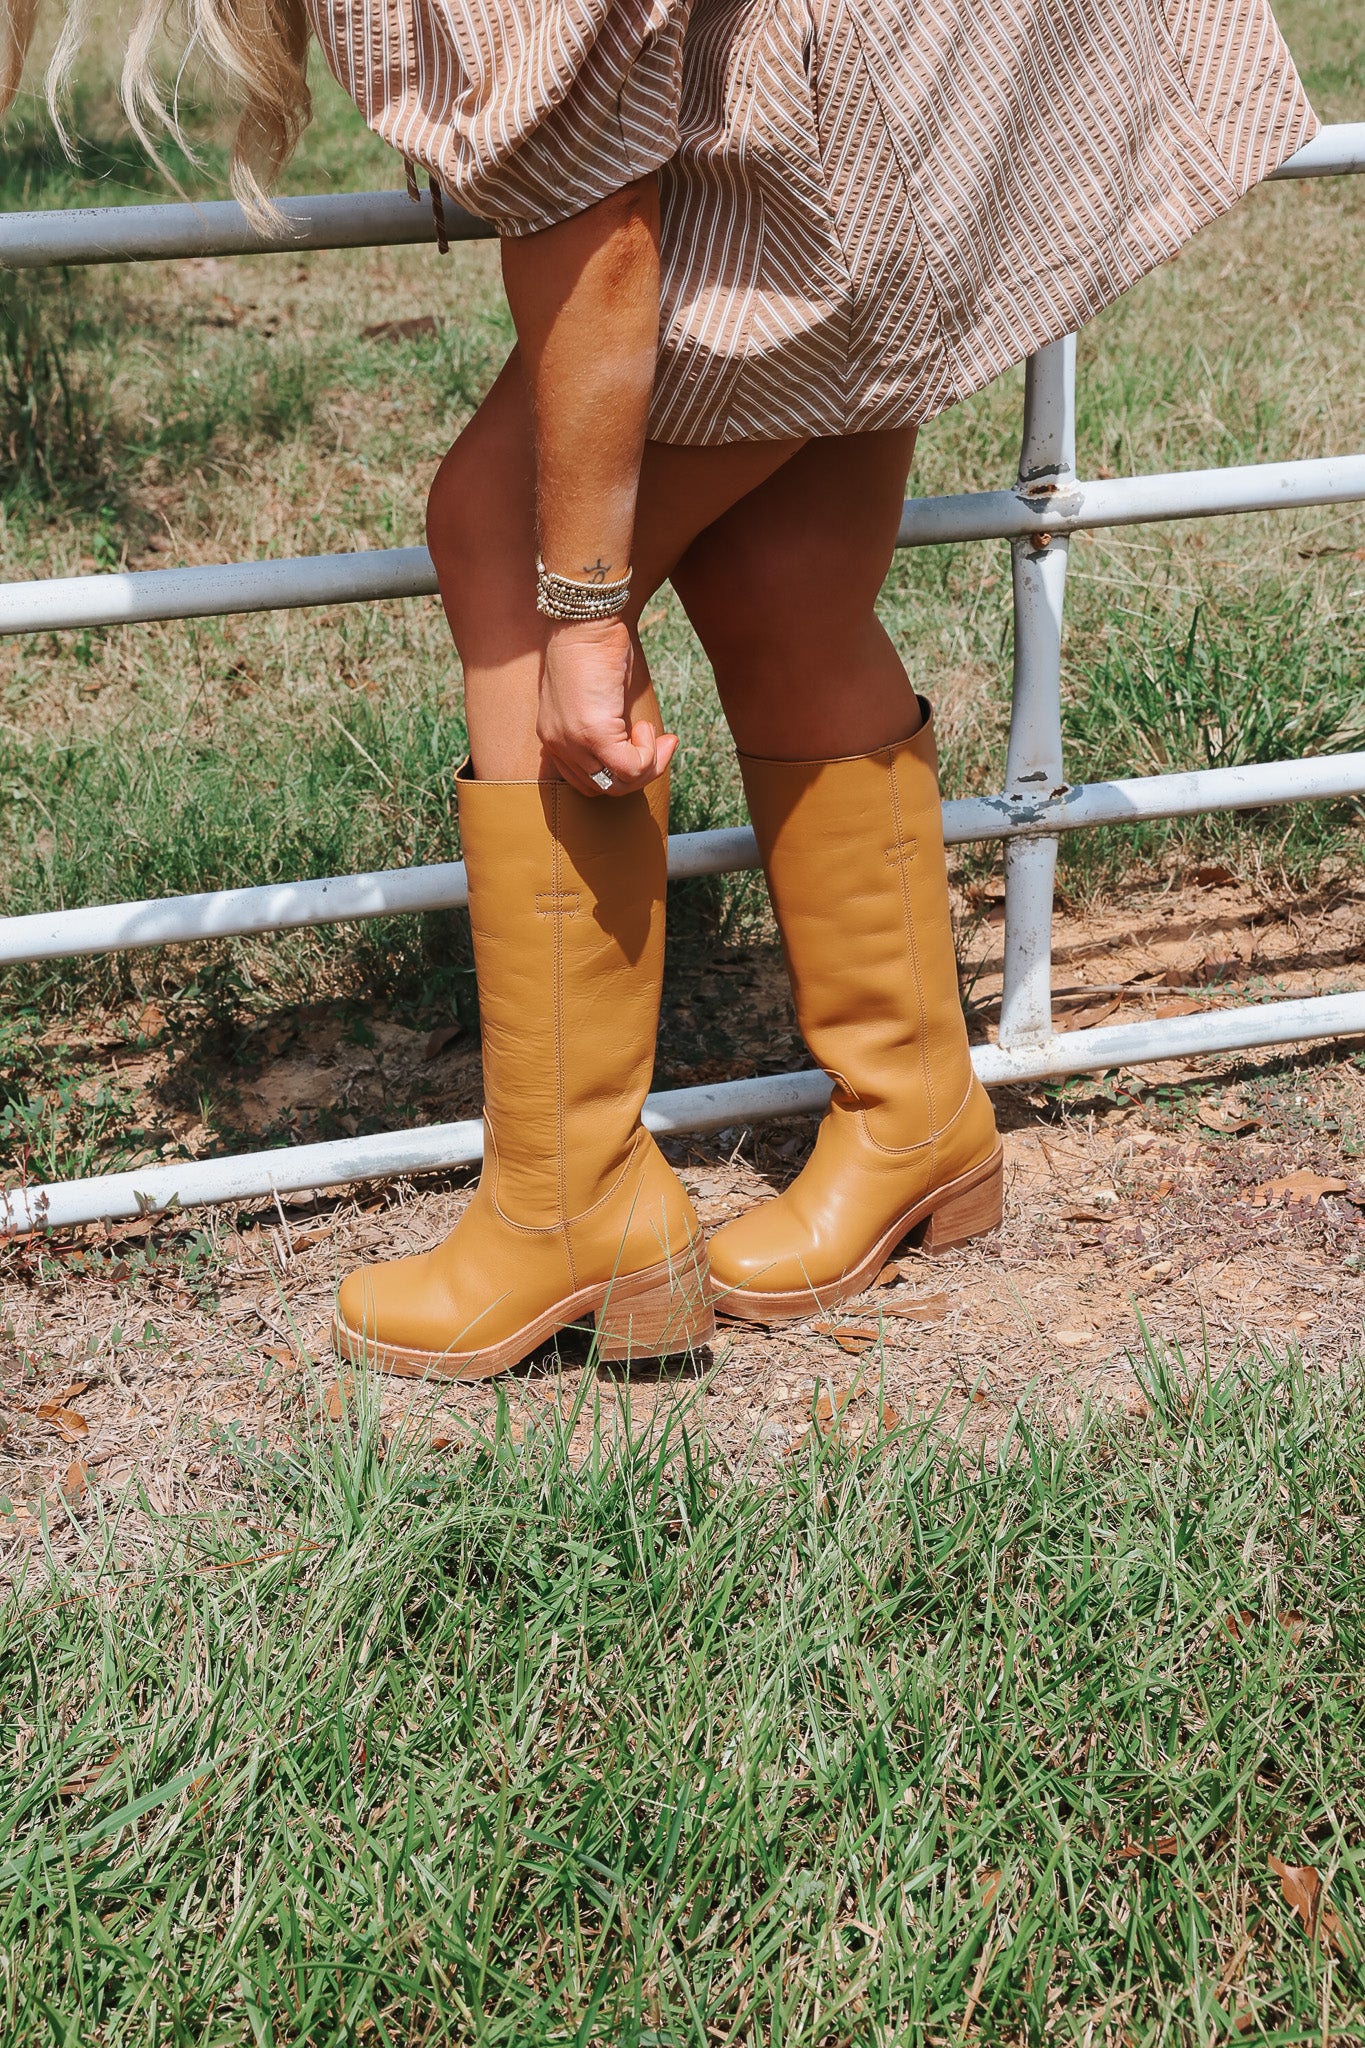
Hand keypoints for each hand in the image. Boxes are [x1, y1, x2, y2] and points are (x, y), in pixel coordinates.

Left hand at [537, 618, 678, 795]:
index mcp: (553, 736)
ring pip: (616, 785)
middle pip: (601, 788)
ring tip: (657, 738)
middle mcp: (557, 744)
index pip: (585, 780)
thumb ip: (608, 724)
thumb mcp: (599, 695)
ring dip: (647, 766)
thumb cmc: (595, 646)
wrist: (585, 619)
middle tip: (661, 746)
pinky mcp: (593, 733)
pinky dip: (648, 755)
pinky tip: (648, 729)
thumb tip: (637, 743)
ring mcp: (572, 741)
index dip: (619, 772)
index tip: (643, 746)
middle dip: (638, 774)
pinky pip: (629, 768)